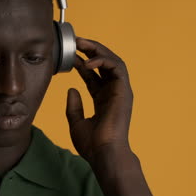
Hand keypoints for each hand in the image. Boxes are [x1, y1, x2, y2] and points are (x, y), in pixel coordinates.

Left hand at [66, 37, 133, 163]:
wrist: (103, 153)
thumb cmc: (92, 144)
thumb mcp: (76, 122)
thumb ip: (73, 106)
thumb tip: (71, 90)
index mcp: (103, 99)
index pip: (94, 75)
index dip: (82, 62)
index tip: (70, 54)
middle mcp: (113, 92)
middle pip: (104, 64)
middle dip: (91, 50)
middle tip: (76, 41)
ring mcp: (120, 91)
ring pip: (113, 61)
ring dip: (98, 50)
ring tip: (82, 43)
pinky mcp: (124, 90)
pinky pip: (117, 68)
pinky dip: (103, 61)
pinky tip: (88, 62)